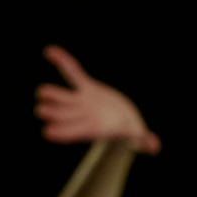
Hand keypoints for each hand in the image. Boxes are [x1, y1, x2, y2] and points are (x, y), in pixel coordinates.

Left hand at [34, 45, 161, 152]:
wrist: (123, 123)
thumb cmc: (130, 133)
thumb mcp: (137, 136)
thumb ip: (144, 141)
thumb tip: (154, 146)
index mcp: (91, 130)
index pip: (74, 133)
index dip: (62, 133)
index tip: (48, 133)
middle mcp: (81, 116)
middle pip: (62, 115)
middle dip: (52, 113)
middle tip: (42, 110)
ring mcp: (81, 101)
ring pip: (60, 97)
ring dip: (51, 95)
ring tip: (42, 93)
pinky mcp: (86, 87)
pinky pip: (72, 72)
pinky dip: (62, 61)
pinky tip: (49, 51)